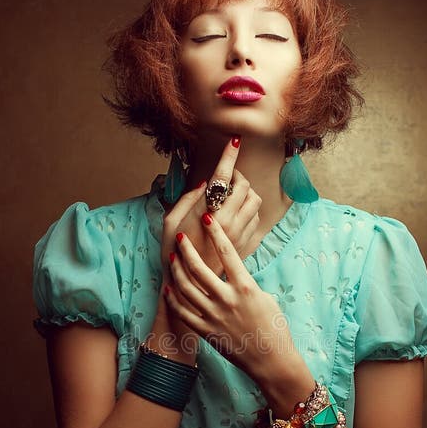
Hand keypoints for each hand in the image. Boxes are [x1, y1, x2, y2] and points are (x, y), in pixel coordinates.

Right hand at [160, 137, 261, 277]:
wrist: (193, 287)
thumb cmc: (175, 253)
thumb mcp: (170, 223)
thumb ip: (186, 199)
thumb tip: (203, 183)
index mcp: (208, 213)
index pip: (223, 176)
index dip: (229, 155)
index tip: (235, 141)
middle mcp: (229, 221)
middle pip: (243, 185)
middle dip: (236, 176)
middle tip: (224, 180)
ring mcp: (241, 233)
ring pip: (255, 200)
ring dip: (244, 193)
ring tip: (230, 198)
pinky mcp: (248, 243)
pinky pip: (257, 217)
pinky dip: (248, 210)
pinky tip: (235, 215)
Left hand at [164, 211, 296, 381]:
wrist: (271, 360)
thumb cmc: (274, 328)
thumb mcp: (264, 298)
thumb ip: (246, 283)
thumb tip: (233, 272)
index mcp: (246, 288)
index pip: (228, 253)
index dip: (216, 233)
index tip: (207, 217)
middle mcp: (227, 300)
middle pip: (199, 268)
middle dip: (187, 249)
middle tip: (181, 237)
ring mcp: (214, 316)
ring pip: (187, 288)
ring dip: (177, 270)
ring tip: (173, 258)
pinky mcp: (206, 332)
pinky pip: (184, 312)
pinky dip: (174, 299)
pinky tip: (169, 288)